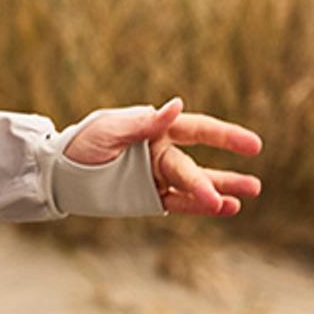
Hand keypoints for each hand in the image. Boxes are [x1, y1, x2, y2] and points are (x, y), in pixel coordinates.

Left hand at [63, 97, 262, 215]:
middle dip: (216, 179)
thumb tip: (177, 105)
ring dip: (221, 191)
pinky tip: (225, 208)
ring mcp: (158, 177)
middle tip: (252, 187)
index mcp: (157, 129)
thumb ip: (145, 124)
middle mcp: (162, 153)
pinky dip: (199, 207)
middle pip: (192, 167)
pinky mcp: (149, 198)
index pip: (198, 130)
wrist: (60, 170)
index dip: (226, 136)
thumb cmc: (86, 141)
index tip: (253, 145)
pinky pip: (178, 204)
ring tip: (248, 196)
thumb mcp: (112, 129)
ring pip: (194, 186)